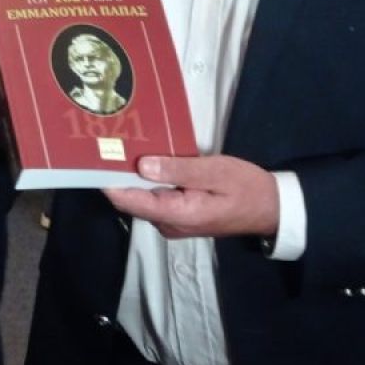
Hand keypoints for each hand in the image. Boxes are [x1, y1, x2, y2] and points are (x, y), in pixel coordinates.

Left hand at [103, 155, 279, 238]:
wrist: (271, 208)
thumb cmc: (246, 188)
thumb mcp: (215, 172)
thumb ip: (179, 169)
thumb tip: (142, 165)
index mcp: (175, 214)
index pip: (128, 200)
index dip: (107, 179)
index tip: (93, 156)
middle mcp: (168, 223)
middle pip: (131, 199)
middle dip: (118, 172)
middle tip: (108, 140)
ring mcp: (173, 222)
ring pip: (142, 197)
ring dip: (132, 175)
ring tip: (123, 144)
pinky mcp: (179, 216)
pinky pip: (154, 198)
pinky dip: (148, 180)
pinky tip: (146, 159)